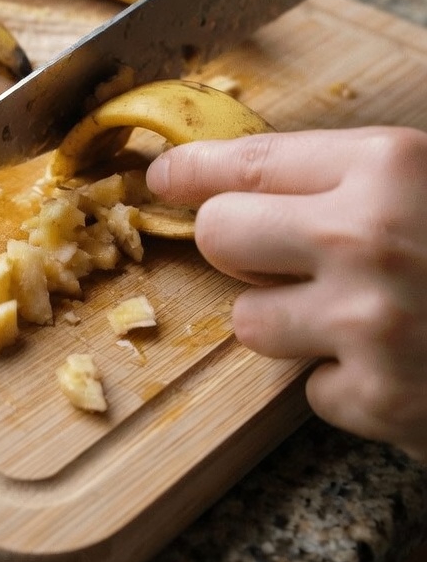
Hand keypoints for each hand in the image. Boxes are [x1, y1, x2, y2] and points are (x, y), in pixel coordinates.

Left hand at [146, 127, 426, 461]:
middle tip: (271, 253)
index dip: (191, 170)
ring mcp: (366, 325)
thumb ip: (364, 176)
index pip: (246, 160)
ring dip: (289, 323)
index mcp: (388, 166)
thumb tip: (262, 179)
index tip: (161, 177)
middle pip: (220, 236)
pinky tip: (400, 368)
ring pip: (250, 322)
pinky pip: (309, 391)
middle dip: (236, 245)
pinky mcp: (378, 401)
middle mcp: (364, 238)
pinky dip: (344, 385)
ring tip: (361, 317)